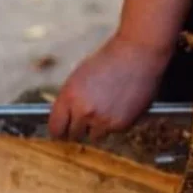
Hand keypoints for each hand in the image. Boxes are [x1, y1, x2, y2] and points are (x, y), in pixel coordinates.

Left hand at [48, 36, 170, 142]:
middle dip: (79, 128)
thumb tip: (65, 116)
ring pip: (94, 137)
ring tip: (106, 109)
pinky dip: (114, 124)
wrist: (136, 55)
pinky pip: (112, 132)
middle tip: (87, 118)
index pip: (56, 127)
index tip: (62, 131)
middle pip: (73, 135)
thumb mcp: (79, 75)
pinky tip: (119, 106)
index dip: (59, 130)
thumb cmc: (109, 60)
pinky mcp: (120, 124)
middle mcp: (83, 110)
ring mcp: (102, 119)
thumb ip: (70, 98)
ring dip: (97, 128)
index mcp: (69, 95)